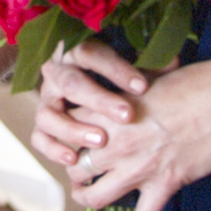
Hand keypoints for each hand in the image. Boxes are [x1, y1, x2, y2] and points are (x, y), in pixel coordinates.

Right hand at [31, 40, 146, 167]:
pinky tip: (73, 158)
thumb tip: (171, 63)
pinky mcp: (42, 124)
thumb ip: (149, 67)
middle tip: (126, 116)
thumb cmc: (120, 78)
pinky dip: (53, 149)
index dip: (116, 70)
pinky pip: (39, 137)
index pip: (92, 54)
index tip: (142, 87)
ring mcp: (46, 100)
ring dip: (73, 128)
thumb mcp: (134, 67)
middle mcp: (57, 73)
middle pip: (71, 83)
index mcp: (77, 51)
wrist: (94, 90)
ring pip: (48, 113)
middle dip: (99, 101)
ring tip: (100, 140)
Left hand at [68, 50, 210, 210]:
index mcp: (108, 113)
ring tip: (88, 195)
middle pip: (75, 168)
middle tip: (79, 170)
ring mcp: (139, 167)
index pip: (66, 133)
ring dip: (88, 198)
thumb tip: (110, 93)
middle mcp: (116, 143)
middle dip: (74, 171)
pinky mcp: (165, 183)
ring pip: (96, 197)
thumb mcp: (142, 80)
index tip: (69, 141)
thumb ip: (119, 91)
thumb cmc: (189, 82)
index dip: (64, 139)